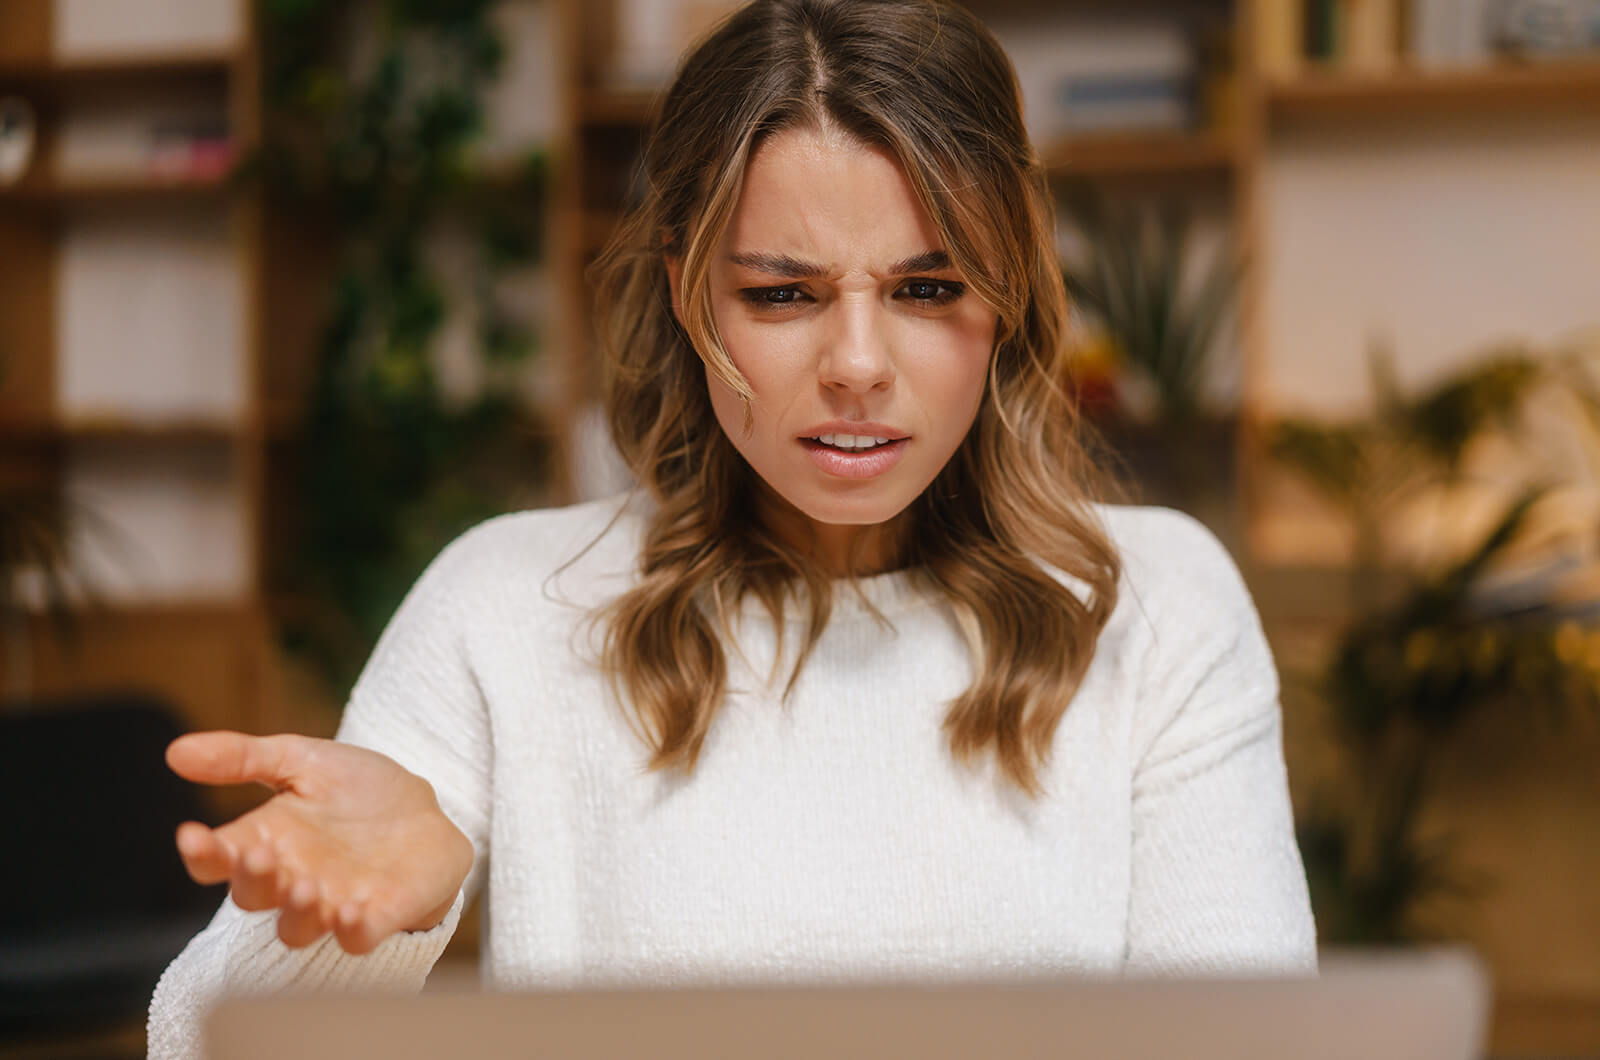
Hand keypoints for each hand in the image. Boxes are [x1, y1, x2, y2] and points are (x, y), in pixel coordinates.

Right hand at [167, 731, 473, 954]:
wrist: (426, 807)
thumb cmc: (355, 789)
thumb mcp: (302, 758)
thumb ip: (244, 757)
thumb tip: (175, 752)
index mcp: (265, 842)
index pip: (218, 860)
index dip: (201, 854)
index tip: (192, 835)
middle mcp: (291, 880)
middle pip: (254, 896)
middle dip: (253, 880)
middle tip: (261, 856)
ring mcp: (333, 903)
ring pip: (298, 928)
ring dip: (298, 913)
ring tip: (307, 886)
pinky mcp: (378, 917)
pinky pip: (357, 938)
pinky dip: (353, 931)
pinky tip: (353, 911)